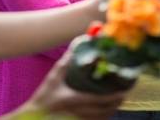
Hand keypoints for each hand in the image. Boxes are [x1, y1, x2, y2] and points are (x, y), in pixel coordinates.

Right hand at [8, 48, 125, 118]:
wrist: (34, 116)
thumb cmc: (43, 97)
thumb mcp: (53, 77)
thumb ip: (65, 62)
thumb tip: (75, 46)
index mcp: (77, 100)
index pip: (102, 100)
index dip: (115, 97)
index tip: (125, 91)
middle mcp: (82, 112)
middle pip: (107, 112)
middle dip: (117, 104)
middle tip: (124, 94)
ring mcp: (81, 119)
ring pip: (103, 118)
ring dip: (112, 110)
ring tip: (117, 101)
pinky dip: (103, 116)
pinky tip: (104, 110)